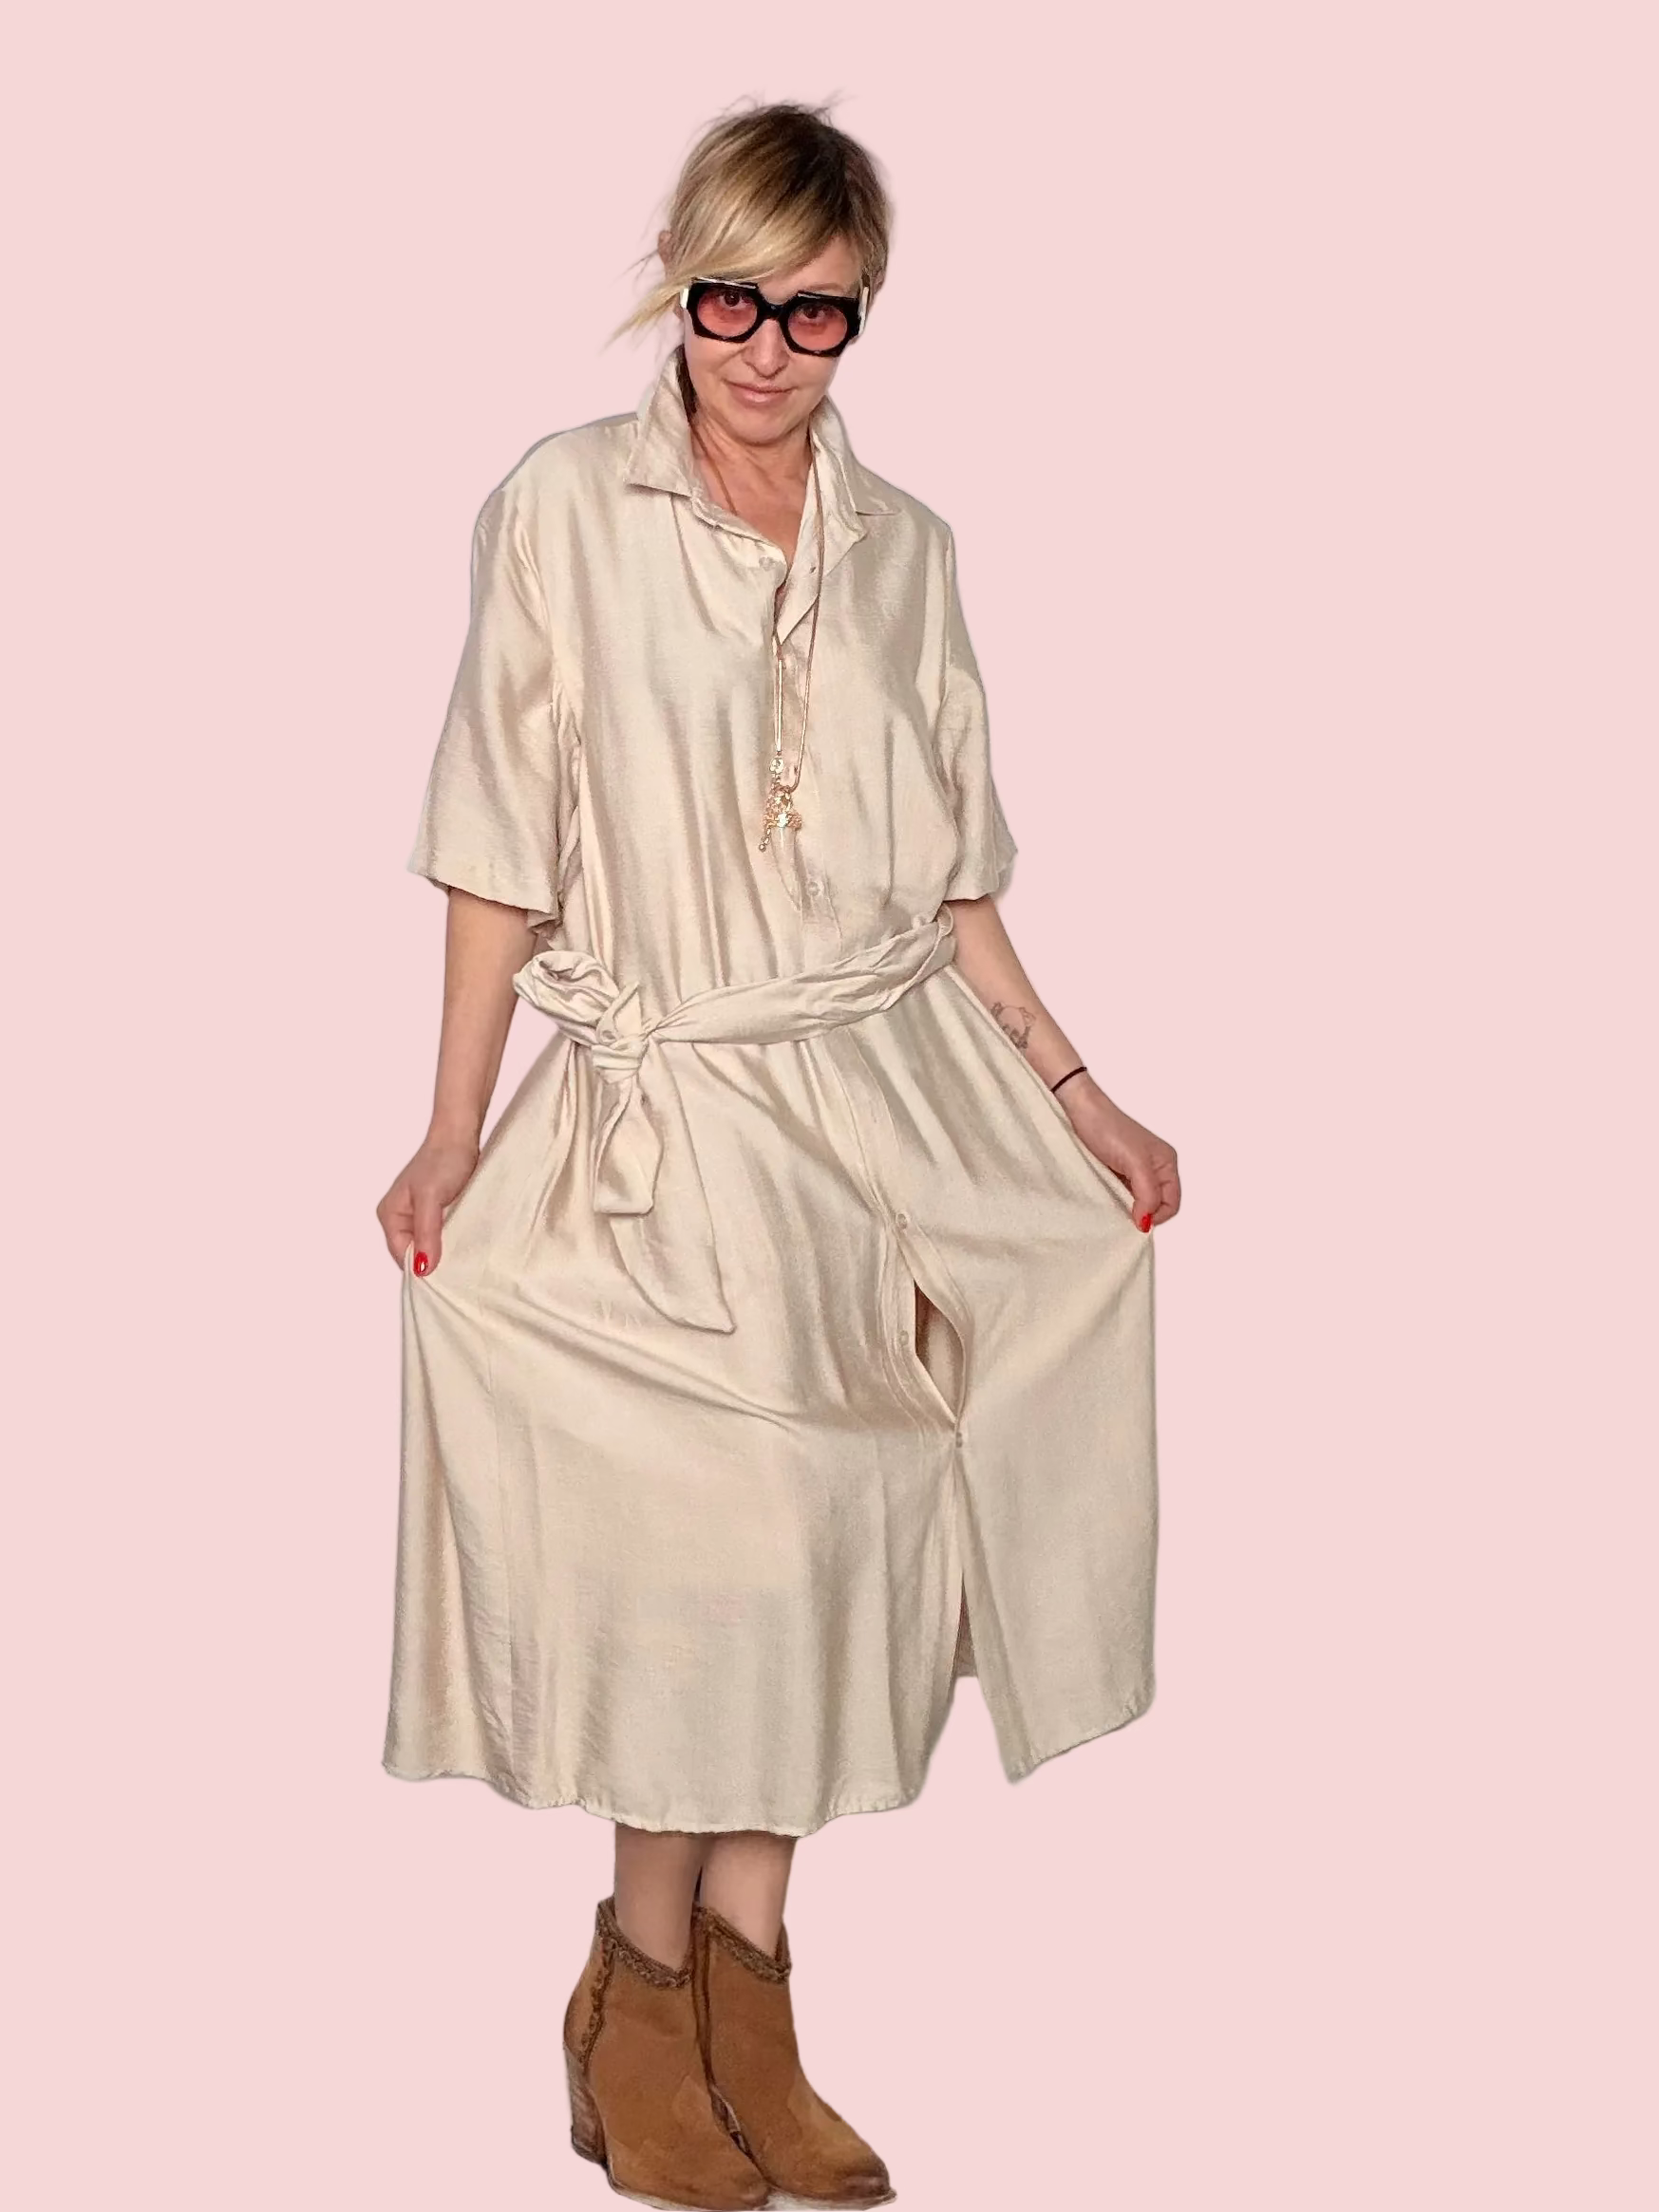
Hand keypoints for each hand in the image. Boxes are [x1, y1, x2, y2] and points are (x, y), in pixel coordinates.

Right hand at [375, 1133, 480, 1274]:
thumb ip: (425, 1233)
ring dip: (445, 1250)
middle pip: (415, 1252)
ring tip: (464, 1256)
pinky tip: (466, 1242)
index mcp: (390, 1215)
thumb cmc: (443, 1161)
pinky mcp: (438, 1211)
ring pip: (430, 1245)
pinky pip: (442, 1234)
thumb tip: (422, 1268)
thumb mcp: (431, 1199)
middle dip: (434, 1260)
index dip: (422, 1267)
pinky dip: (453, 1239)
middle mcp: (401, 1217)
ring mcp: (419, 1214)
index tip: (446, 1277)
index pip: (401, 1255)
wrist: (461, 1136)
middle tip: (458, 1268)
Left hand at [1056, 1076, 1180, 1232]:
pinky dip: (1117, 1201)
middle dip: (1143, 1213)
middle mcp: (1156, 1168)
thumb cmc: (1108, 1129)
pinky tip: (1106, 1198)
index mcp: (1167, 1163)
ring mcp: (1136, 1171)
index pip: (1172, 1204)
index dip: (1156, 1216)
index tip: (1135, 1219)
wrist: (1080, 1110)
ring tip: (1112, 1204)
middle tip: (1122, 1213)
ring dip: (1128, 1208)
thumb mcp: (1135, 1163)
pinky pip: (1124, 1195)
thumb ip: (1147, 1193)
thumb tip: (1146, 1221)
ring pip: (1139, 1202)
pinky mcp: (1118, 1172)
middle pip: (1157, 1205)